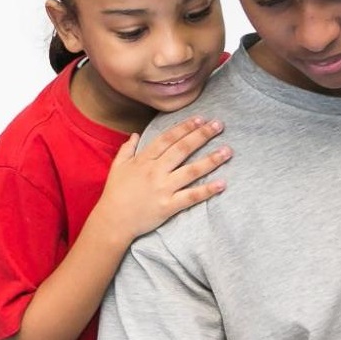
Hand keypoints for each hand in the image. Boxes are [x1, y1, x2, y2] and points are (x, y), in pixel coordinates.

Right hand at [90, 115, 230, 244]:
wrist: (113, 221)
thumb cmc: (114, 194)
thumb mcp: (117, 167)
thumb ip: (127, 149)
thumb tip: (135, 135)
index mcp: (144, 160)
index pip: (168, 139)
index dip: (184, 127)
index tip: (200, 118)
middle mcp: (155, 171)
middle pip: (182, 149)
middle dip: (202, 135)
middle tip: (219, 125)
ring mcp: (163, 188)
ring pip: (191, 170)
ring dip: (211, 160)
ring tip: (228, 151)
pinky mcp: (168, 206)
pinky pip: (191, 196)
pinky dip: (207, 190)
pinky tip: (222, 184)